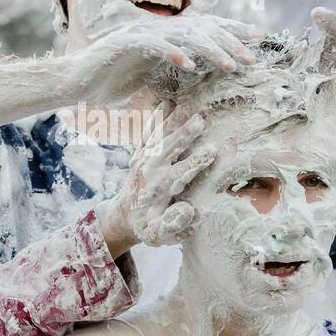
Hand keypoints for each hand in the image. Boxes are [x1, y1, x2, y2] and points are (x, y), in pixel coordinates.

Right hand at [62, 13, 259, 105]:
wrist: (74, 83)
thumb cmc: (110, 83)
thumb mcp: (149, 79)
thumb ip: (171, 74)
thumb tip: (197, 79)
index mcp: (166, 36)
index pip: (206, 29)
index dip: (234, 32)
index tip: (260, 41)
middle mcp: (157, 29)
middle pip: (202, 28)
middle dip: (231, 42)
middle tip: (254, 58)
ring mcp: (141, 34)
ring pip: (184, 35)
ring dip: (210, 49)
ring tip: (231, 65)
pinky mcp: (124, 43)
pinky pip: (155, 46)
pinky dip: (173, 54)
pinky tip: (189, 66)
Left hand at [96, 105, 214, 252]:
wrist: (122, 217)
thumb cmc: (146, 226)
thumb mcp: (158, 234)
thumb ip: (172, 224)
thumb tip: (188, 210)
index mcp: (158, 189)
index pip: (180, 173)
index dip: (196, 162)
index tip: (212, 151)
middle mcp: (149, 171)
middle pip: (168, 149)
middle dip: (184, 134)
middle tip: (201, 119)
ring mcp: (143, 159)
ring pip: (158, 136)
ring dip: (172, 120)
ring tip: (186, 105)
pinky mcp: (140, 153)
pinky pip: (147, 132)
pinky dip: (155, 118)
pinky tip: (164, 102)